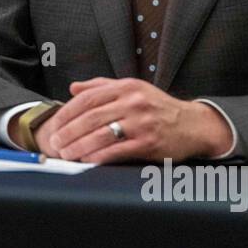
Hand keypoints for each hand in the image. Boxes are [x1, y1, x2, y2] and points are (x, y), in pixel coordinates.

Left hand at [35, 78, 231, 163]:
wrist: (193, 125)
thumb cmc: (157, 107)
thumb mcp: (132, 89)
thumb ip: (101, 86)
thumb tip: (73, 88)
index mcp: (126, 87)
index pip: (88, 98)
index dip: (68, 112)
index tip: (55, 124)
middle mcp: (134, 102)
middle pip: (91, 117)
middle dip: (69, 132)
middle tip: (55, 143)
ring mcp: (142, 123)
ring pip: (102, 135)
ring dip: (79, 147)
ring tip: (66, 154)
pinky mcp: (149, 143)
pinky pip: (117, 151)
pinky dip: (99, 156)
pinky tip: (86, 161)